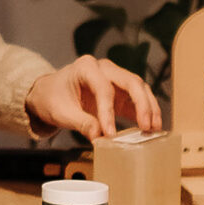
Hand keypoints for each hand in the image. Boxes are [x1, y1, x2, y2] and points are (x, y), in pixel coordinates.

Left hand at [25, 56, 162, 141]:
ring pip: (139, 89)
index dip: (108, 112)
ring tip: (154, 129)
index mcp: (86, 67)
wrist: (49, 95)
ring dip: (149, 108)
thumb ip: (81, 123)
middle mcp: (105, 68)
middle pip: (131, 82)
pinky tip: (151, 128)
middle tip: (147, 127)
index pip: (104, 89)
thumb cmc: (52, 99)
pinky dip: (146, 113)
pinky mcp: (120, 93)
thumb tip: (100, 137)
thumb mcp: (61, 113)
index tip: (110, 134)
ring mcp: (115, 79)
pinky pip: (137, 100)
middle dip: (142, 104)